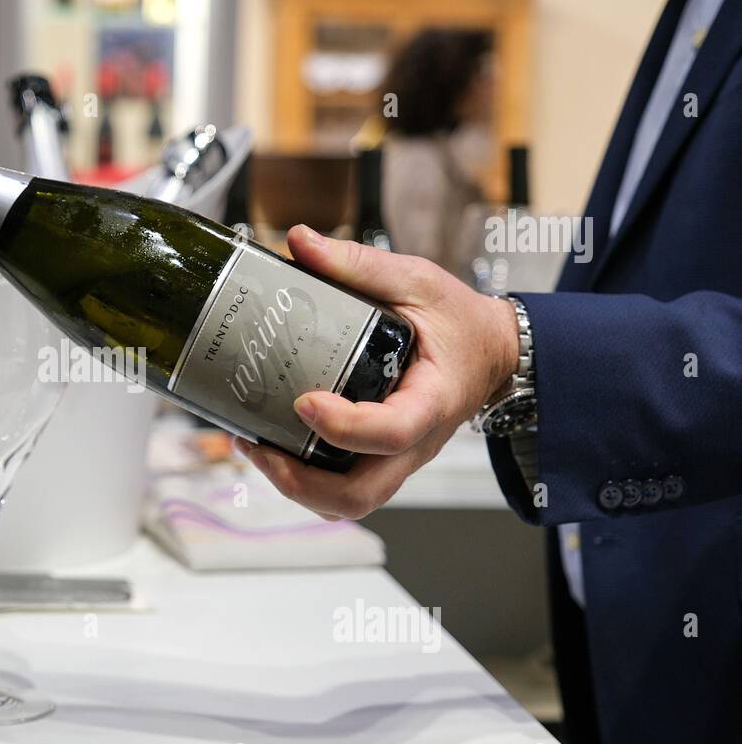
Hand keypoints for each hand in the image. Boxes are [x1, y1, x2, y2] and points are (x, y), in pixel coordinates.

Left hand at [236, 225, 519, 520]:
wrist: (490, 352)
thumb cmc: (458, 320)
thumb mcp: (417, 280)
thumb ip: (359, 264)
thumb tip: (299, 241)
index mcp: (432, 399)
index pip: (392, 431)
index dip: (344, 426)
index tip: (303, 401)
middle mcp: (416, 443)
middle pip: (360, 495)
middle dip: (300, 481)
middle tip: (256, 443)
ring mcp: (398, 459)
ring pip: (348, 502)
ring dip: (295, 486)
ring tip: (253, 446)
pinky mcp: (381, 460)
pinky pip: (344, 489)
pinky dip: (304, 480)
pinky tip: (271, 446)